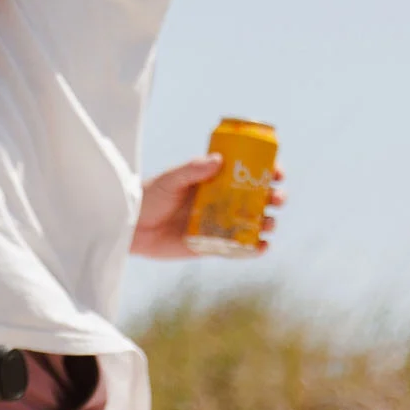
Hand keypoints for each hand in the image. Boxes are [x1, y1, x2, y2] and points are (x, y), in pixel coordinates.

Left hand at [133, 155, 286, 259]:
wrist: (133, 228)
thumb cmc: (151, 196)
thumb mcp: (172, 179)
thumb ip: (193, 169)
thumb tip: (219, 160)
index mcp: (219, 179)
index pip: (252, 172)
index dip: (270, 171)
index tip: (277, 173)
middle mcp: (224, 200)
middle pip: (259, 198)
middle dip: (274, 198)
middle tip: (276, 199)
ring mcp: (219, 224)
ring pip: (253, 223)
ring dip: (267, 223)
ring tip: (268, 224)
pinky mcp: (212, 246)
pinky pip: (237, 249)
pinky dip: (252, 249)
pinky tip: (262, 247)